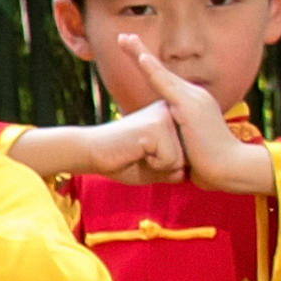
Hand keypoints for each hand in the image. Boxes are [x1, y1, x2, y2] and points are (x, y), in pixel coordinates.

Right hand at [2, 105, 185, 185]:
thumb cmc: (122, 161)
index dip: (166, 166)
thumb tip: (190, 170)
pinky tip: (136, 152)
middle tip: (140, 155)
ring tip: (138, 153)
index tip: (144, 154)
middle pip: (186, 158)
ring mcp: (163, 117)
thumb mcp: (157, 167)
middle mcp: (169, 111)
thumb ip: (176, 168)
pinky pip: (169, 162)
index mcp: (170, 115)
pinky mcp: (156, 127)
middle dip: (164, 167)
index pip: (187, 154)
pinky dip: (152, 166)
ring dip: (159, 167)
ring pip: (179, 161)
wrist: (90, 153)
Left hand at [119, 46, 275, 198]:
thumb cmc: (206, 164)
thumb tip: (163, 142)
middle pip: (161, 71)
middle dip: (140, 52)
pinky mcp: (189, 106)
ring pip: (161, 73)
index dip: (148, 66)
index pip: (164, 81)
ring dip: (141, 54)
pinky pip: (167, 85)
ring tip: (125, 38)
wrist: (227, 169)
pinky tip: (142, 58)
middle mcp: (193, 95)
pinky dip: (153, 71)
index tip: (134, 52)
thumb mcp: (186, 146)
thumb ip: (175, 137)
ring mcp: (193, 98)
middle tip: (123, 36)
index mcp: (192, 103)